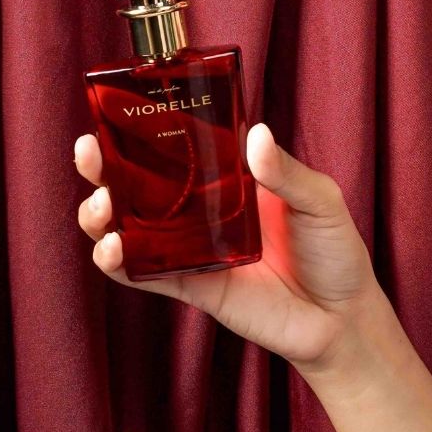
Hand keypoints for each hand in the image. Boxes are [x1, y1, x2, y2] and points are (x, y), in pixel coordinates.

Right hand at [74, 123, 380, 370]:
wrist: (341, 318)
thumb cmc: (336, 252)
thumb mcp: (320, 201)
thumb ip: (288, 173)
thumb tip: (256, 135)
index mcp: (230, 179)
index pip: (178, 148)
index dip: (143, 132)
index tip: (115, 113)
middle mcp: (203, 210)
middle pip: (139, 185)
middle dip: (105, 168)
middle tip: (90, 153)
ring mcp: (192, 249)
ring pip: (129, 228)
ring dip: (102, 215)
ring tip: (101, 206)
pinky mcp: (191, 287)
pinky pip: (145, 274)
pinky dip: (120, 262)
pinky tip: (112, 249)